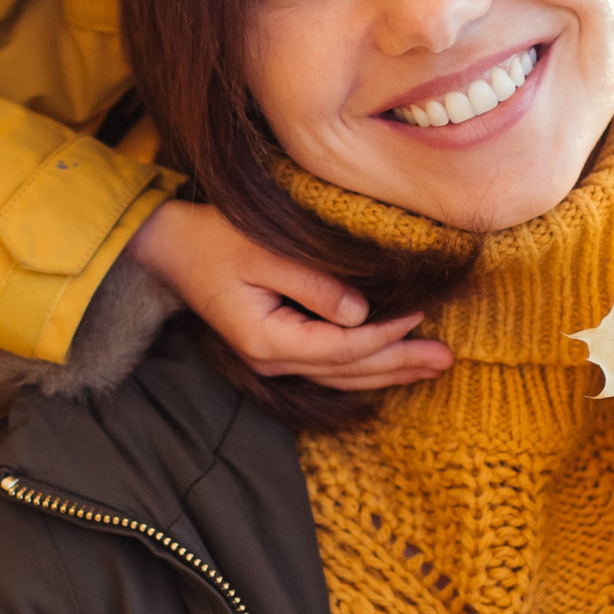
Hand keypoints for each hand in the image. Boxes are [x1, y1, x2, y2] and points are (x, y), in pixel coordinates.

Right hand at [128, 201, 450, 392]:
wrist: (165, 247)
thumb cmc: (211, 238)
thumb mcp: (261, 251)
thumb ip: (311, 282)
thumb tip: (359, 312)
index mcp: (268, 340)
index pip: (342, 347)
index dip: (386, 335)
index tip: (423, 312)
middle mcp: (271, 359)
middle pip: (349, 370)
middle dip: (400, 364)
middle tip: (448, 358)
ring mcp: (271, 357)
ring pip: (341, 374)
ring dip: (388, 369)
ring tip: (432, 365)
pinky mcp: (274, 347)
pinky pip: (328, 364)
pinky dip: (363, 363)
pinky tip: (389, 361)